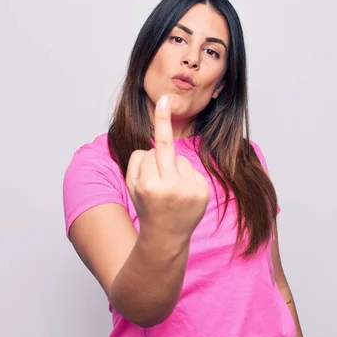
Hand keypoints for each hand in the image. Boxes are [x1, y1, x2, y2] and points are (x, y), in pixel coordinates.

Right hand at [126, 95, 209, 239]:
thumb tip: (156, 144)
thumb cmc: (147, 207)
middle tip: (165, 100)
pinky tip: (183, 194)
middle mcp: (171, 186)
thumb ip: (138, 162)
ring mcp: (189, 190)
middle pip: (165, 148)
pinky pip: (191, 169)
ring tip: (171, 190)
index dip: (154, 136)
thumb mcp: (132, 187)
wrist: (166, 237)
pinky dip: (187, 177)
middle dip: (163, 122)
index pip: (149, 152)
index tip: (164, 101)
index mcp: (150, 185)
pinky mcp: (203, 191)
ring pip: (179, 159)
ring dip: (173, 168)